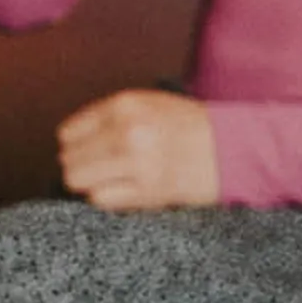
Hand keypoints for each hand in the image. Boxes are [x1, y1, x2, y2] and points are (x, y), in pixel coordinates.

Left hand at [58, 89, 220, 210]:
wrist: (232, 148)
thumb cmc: (192, 126)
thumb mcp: (149, 103)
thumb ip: (110, 115)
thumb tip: (71, 139)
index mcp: (125, 105)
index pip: (69, 132)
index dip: (78, 145)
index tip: (91, 151)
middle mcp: (126, 131)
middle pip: (69, 158)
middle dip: (82, 165)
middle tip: (103, 168)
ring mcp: (136, 162)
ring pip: (78, 180)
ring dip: (91, 183)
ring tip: (112, 180)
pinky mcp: (148, 190)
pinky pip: (100, 199)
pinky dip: (108, 197)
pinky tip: (125, 190)